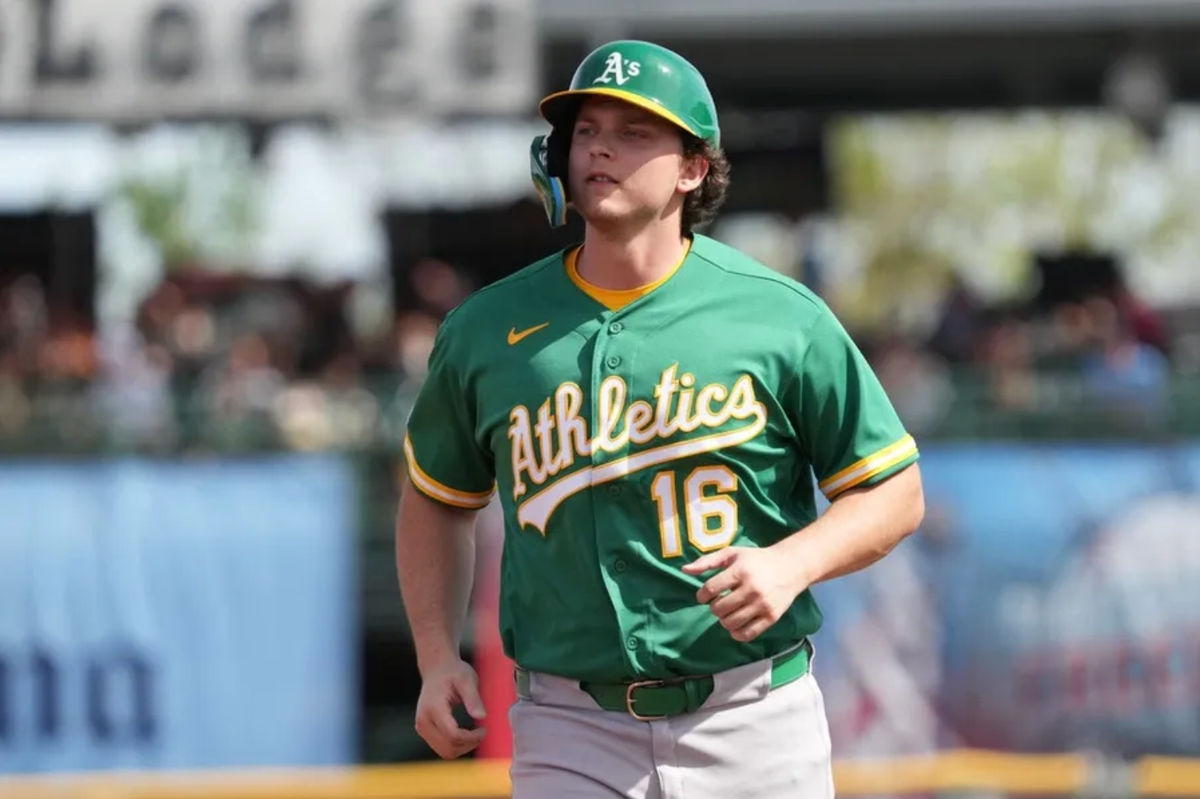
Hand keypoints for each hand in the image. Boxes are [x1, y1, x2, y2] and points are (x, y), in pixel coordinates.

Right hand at [414, 657, 487, 758]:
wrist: (436, 668)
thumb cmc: (453, 672)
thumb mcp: (467, 680)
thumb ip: (473, 698)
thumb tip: (482, 716)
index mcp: (433, 708)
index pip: (452, 735)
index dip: (471, 738)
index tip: (484, 729)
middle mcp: (423, 720)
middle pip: (448, 747)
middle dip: (468, 745)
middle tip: (482, 733)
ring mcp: (421, 727)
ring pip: (444, 751)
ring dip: (463, 748)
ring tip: (475, 735)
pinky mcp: (424, 730)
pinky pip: (441, 747)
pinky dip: (456, 746)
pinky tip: (466, 734)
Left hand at [682, 545, 807, 642]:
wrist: (790, 566)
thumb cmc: (756, 559)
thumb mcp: (732, 554)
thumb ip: (707, 561)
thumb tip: (684, 570)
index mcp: (740, 571)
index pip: (710, 589)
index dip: (702, 596)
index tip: (703, 596)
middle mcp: (752, 589)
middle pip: (719, 609)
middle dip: (714, 608)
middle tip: (719, 603)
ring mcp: (762, 605)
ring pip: (731, 623)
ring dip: (724, 620)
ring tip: (727, 612)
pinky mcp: (771, 617)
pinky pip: (748, 634)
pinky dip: (737, 633)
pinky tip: (735, 624)